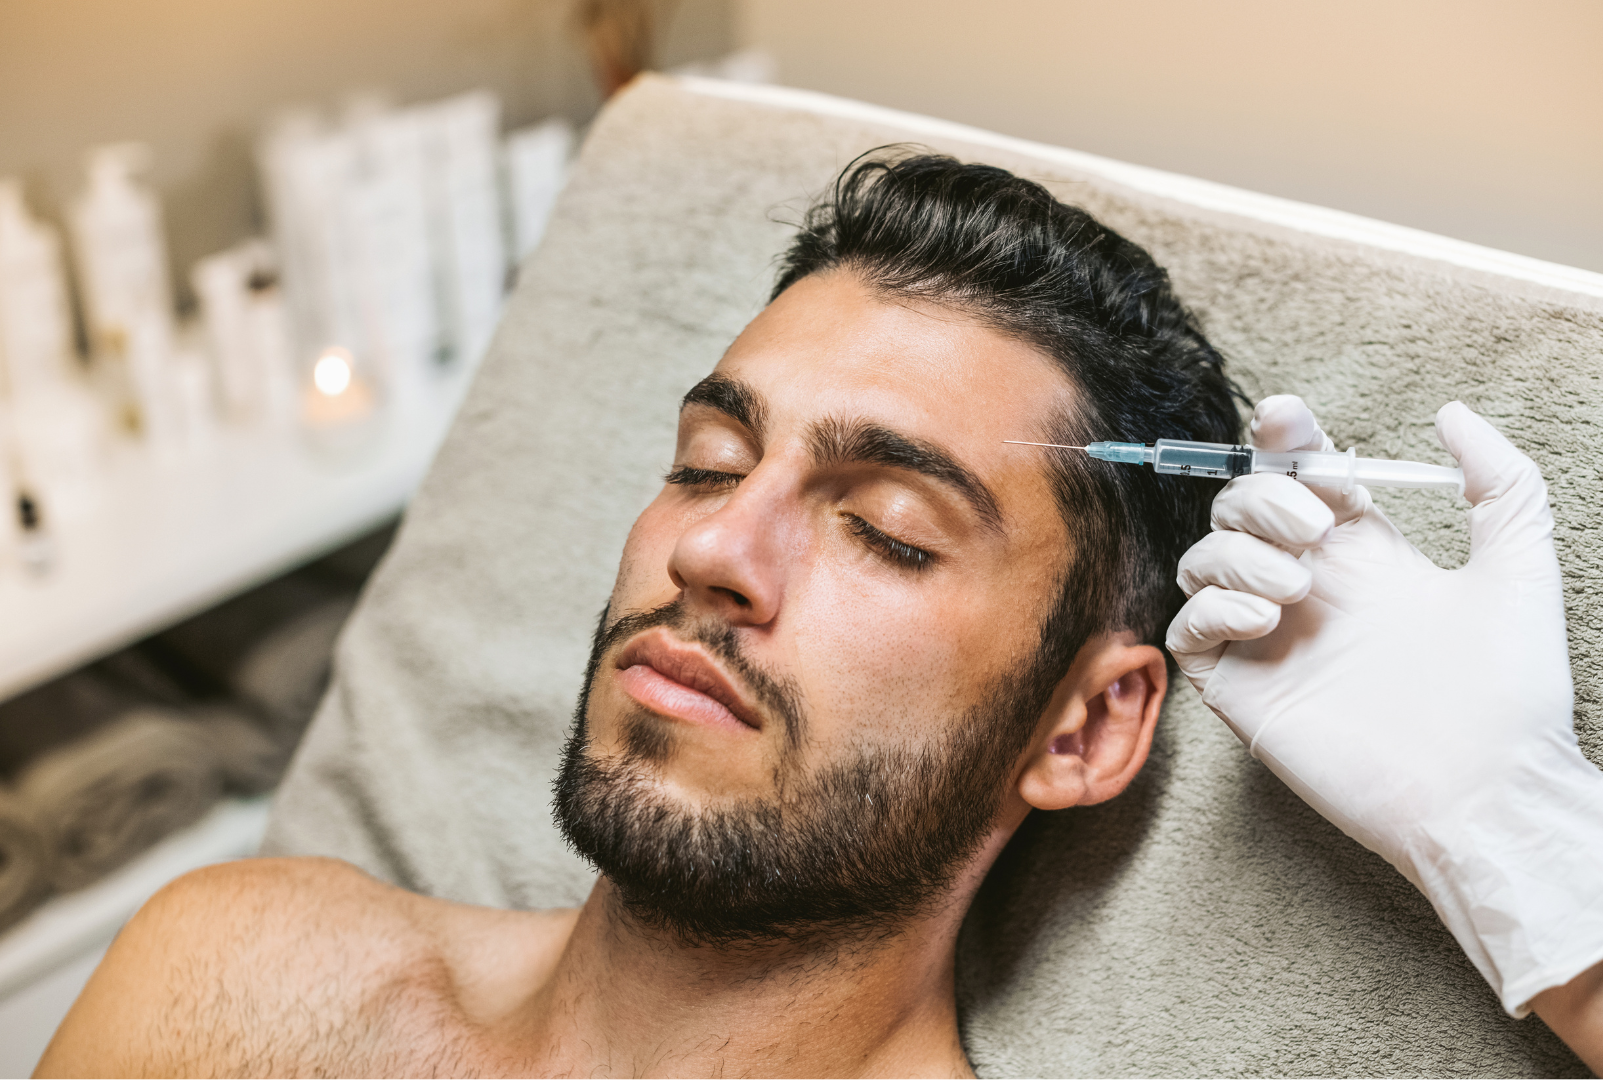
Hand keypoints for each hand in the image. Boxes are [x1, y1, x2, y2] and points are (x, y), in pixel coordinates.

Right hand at [1166, 395, 1602, 1019]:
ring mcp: (1271, 641)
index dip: (1283, 441)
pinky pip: (1188, 630)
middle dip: (1262, 496)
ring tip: (1297, 588)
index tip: (1289, 423)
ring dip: (1238, 552)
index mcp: (1365, 558)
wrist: (1487, 790)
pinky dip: (1212, 607)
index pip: (1299, 478)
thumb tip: (1451, 412)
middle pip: (1240, 508)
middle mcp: (1310, 591)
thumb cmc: (1511, 691)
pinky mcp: (1243, 691)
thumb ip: (1500, 480)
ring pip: (1204, 560)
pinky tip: (1263, 617)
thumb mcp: (1520, 564)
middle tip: (1315, 528)